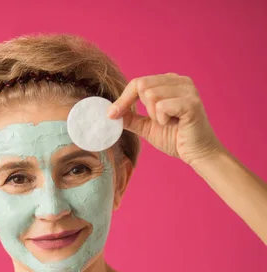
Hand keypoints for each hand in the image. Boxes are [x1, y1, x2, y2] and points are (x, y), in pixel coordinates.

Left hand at [108, 73, 223, 164]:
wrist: (197, 154)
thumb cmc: (175, 138)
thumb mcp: (146, 126)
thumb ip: (130, 117)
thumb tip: (110, 113)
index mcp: (169, 82)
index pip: (138, 82)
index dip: (122, 99)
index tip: (111, 114)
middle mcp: (180, 81)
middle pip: (142, 85)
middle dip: (141, 108)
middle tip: (156, 120)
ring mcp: (188, 90)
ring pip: (151, 95)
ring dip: (154, 115)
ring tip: (168, 122)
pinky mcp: (191, 102)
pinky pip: (162, 106)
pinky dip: (162, 119)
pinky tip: (175, 123)